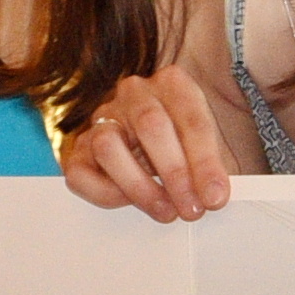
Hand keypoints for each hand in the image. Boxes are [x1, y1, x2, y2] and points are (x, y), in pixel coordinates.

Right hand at [60, 68, 244, 222]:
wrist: (157, 144)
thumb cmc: (184, 144)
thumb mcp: (206, 146)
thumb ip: (212, 167)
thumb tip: (213, 196)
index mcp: (172, 84)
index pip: (191, 119)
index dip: (205, 162)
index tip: (215, 196)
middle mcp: (134, 94)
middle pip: (150, 126)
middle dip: (175, 174)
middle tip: (192, 208)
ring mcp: (102, 118)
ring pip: (109, 146)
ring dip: (140, 186)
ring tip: (165, 210)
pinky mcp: (79, 148)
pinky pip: (81, 173)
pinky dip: (105, 193)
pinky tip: (130, 202)